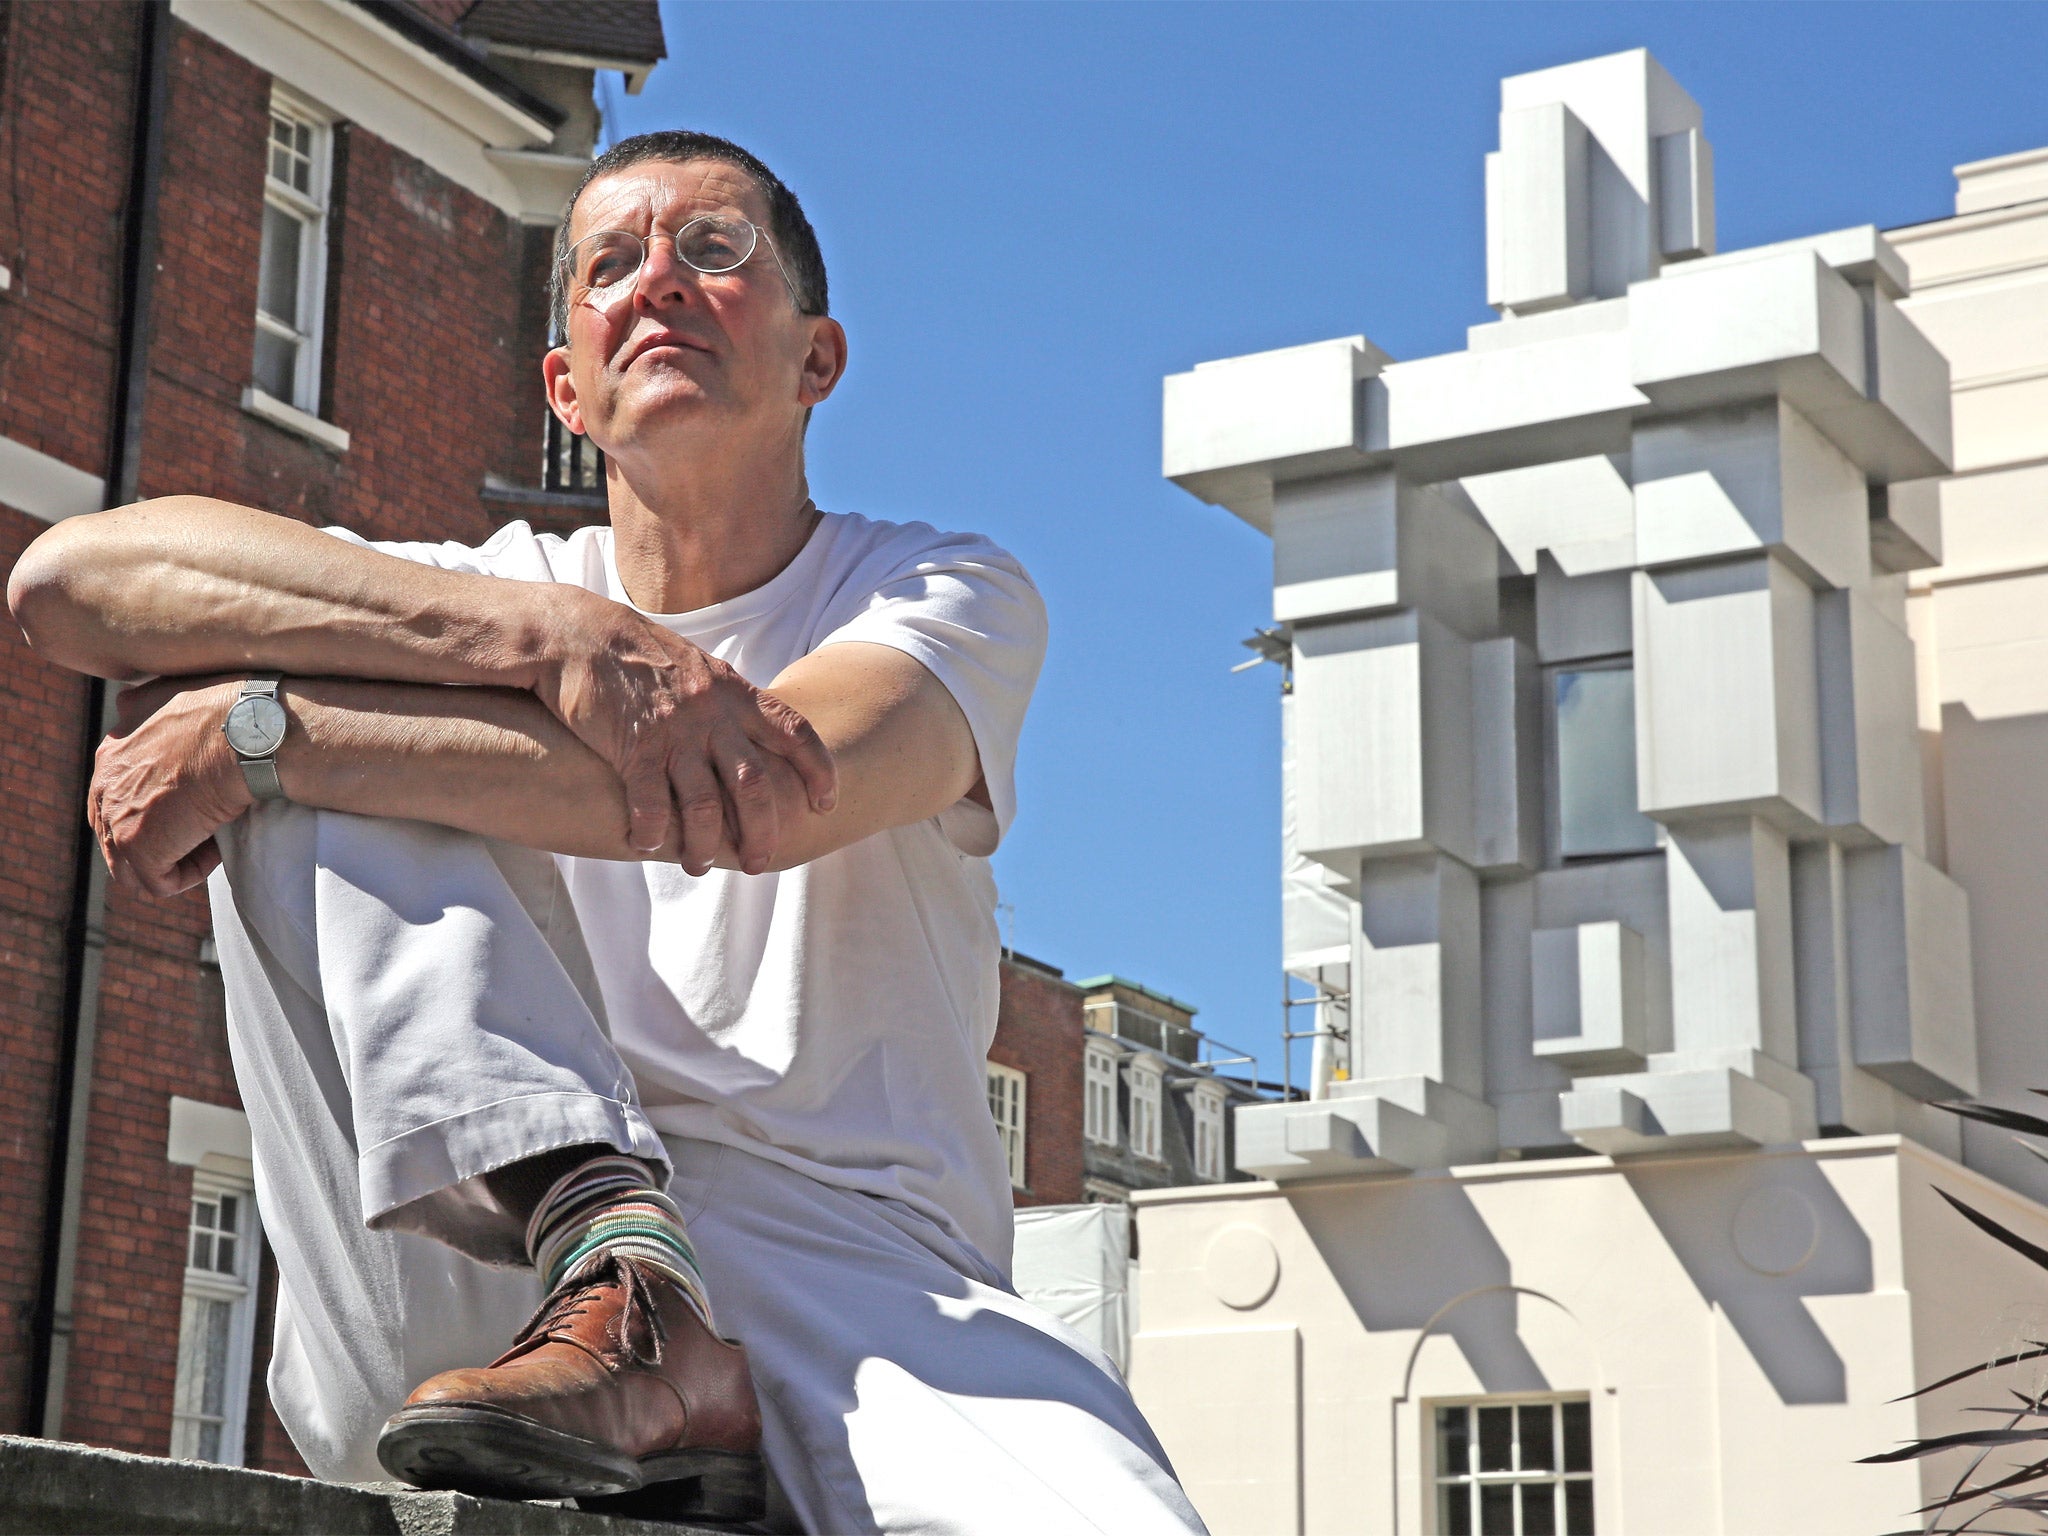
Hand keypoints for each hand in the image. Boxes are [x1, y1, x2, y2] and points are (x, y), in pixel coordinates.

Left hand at [89, 676, 252, 896]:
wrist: (245, 733)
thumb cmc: (224, 710)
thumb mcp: (168, 690)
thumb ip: (141, 702)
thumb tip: (125, 702)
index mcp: (111, 754)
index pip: (113, 801)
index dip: (154, 812)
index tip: (194, 805)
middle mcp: (104, 787)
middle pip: (117, 836)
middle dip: (159, 839)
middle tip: (202, 829)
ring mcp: (118, 819)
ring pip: (133, 866)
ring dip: (172, 859)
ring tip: (210, 840)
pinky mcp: (139, 847)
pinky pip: (160, 882)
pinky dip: (189, 872)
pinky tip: (216, 847)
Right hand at [535, 593, 837, 873]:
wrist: (582, 634)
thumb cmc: (645, 656)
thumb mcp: (702, 670)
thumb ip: (732, 704)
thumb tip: (760, 737)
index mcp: (736, 693)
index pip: (796, 733)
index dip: (819, 771)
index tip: (826, 803)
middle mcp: (713, 714)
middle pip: (755, 785)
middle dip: (762, 832)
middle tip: (760, 862)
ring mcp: (675, 732)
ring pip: (705, 806)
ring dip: (705, 845)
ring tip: (700, 865)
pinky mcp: (634, 747)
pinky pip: (651, 804)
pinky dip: (652, 832)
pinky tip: (646, 845)